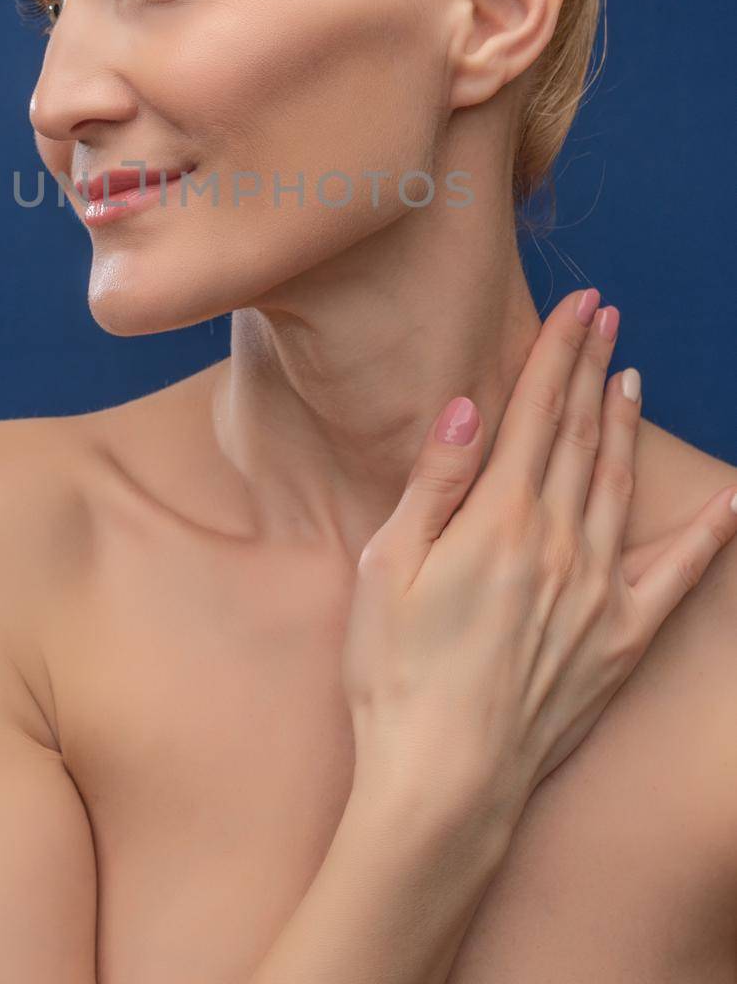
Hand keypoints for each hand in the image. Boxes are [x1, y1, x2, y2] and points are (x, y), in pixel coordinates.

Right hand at [341, 288, 736, 820]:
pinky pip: (676, 577)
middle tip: (609, 318)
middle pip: (583, 436)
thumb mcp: (386, 566)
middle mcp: (559, 543)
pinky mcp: (619, 642)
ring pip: (620, 486)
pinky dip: (706, 535)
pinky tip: (730, 502)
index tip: (580, 305)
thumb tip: (468, 405)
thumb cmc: (394, 674)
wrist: (443, 781)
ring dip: (628, 424)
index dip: (558, 351)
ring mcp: (597, 592)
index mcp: (498, 518)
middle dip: (594, 368)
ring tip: (634, 377)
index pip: (537, 411)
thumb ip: (435, 481)